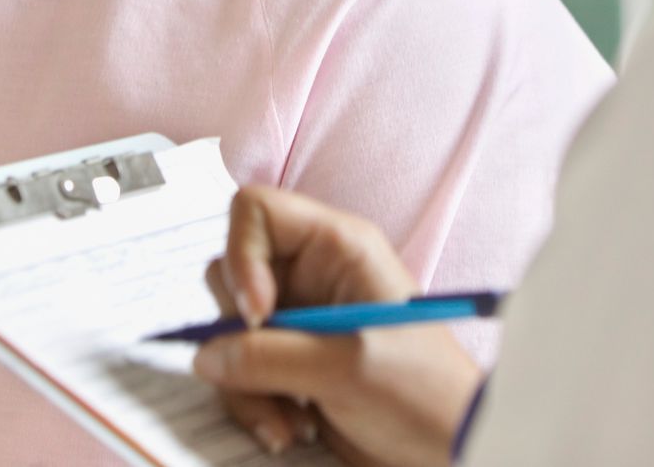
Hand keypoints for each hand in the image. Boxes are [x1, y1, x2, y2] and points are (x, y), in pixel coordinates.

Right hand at [192, 186, 483, 465]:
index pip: (255, 211)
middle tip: (270, 375)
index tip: (258, 314)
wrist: (446, 448)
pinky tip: (292, 429)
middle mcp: (312, 274)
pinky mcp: (290, 362)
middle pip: (231, 277)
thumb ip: (267, 358)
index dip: (241, 256)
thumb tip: (208, 355)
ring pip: (230, 333)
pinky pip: (241, 371)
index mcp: (338, 248)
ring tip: (290, 423)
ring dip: (247, 385)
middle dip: (241, 339)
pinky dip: (255, 403)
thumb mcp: (344, 368)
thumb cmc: (421, 393)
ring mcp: (298, 319)